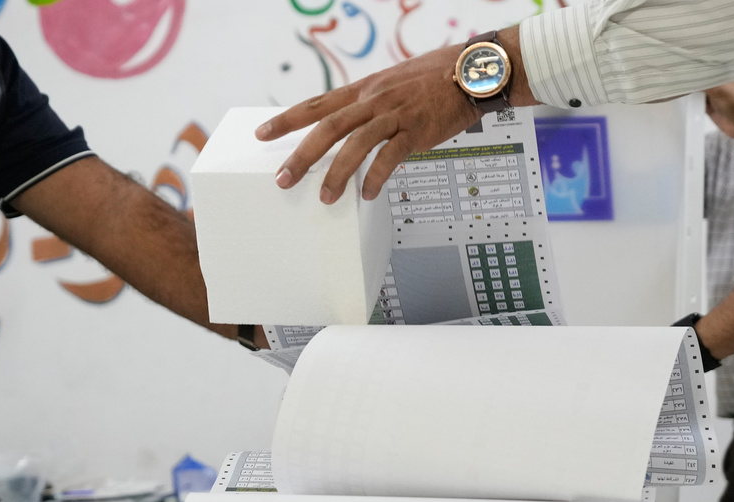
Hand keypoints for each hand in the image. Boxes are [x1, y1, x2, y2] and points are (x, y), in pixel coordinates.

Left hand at [256, 43, 480, 203]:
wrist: (469, 71)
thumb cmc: (434, 79)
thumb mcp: (392, 85)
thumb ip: (370, 105)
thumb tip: (353, 127)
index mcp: (364, 90)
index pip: (316, 105)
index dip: (287, 119)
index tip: (263, 134)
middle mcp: (373, 100)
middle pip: (328, 127)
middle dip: (302, 155)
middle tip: (283, 179)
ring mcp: (394, 114)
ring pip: (355, 143)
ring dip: (337, 172)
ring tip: (326, 197)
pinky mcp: (416, 128)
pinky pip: (391, 154)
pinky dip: (377, 175)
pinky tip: (370, 193)